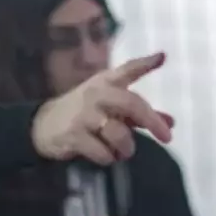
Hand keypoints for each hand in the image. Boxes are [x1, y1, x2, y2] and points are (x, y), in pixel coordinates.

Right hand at [30, 52, 174, 164]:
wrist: (43, 124)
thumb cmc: (86, 113)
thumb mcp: (111, 107)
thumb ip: (140, 115)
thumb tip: (171, 123)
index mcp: (106, 82)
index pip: (128, 69)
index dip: (146, 63)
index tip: (162, 57)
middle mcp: (96, 94)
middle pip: (131, 103)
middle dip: (152, 121)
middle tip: (167, 138)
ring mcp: (84, 114)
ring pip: (119, 134)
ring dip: (126, 148)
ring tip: (122, 151)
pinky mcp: (73, 135)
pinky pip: (102, 152)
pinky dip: (108, 158)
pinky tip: (104, 155)